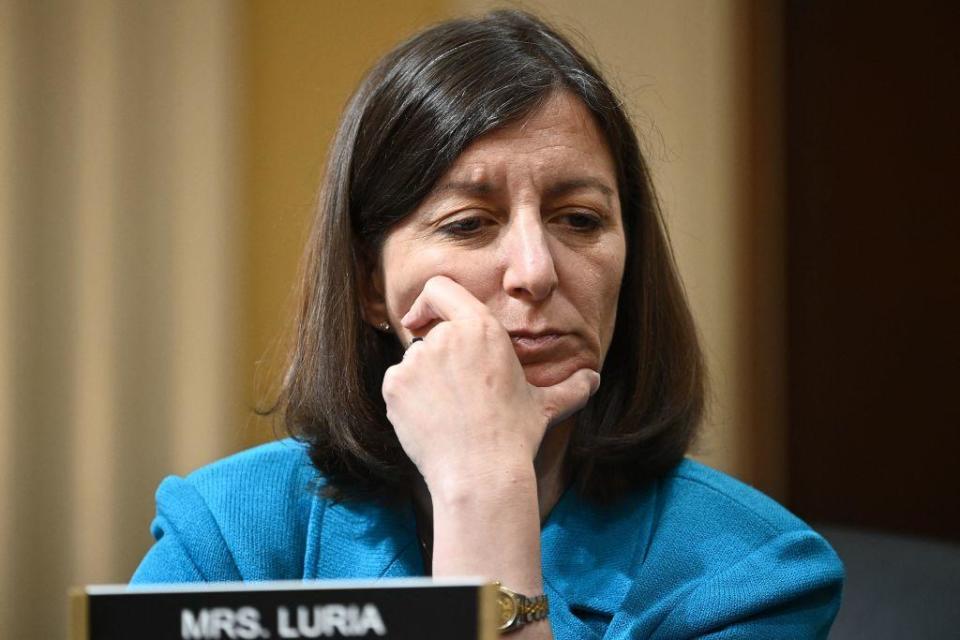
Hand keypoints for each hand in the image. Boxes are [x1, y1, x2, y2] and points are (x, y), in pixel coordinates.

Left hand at [381, 275, 599, 490]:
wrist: (479, 473)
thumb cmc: (515, 436)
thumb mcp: (546, 407)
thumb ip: (570, 387)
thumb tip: (594, 380)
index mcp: (481, 328)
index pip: (440, 287)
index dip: (429, 301)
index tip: (425, 319)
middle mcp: (444, 337)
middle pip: (431, 334)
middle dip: (441, 357)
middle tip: (460, 393)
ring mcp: (415, 361)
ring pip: (414, 361)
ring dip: (426, 379)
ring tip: (450, 412)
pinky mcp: (394, 385)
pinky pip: (397, 383)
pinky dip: (408, 398)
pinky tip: (431, 421)